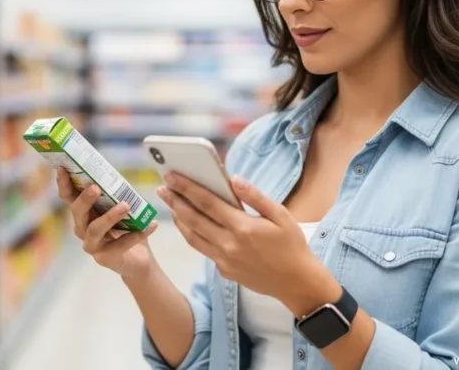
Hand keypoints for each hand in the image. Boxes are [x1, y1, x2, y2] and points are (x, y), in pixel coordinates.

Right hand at [56, 168, 159, 278]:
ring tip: (126, 206)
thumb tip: (119, 177)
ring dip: (110, 216)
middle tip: (95, 188)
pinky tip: (151, 225)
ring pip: (95, 229)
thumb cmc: (127, 228)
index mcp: (84, 213)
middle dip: (85, 199)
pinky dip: (136, 235)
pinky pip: (119, 245)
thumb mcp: (122, 207)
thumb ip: (117, 194)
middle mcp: (82, 228)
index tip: (62, 168)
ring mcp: (91, 245)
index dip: (64, 184)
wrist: (138, 259)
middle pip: (77, 212)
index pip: (69, 197)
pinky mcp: (104, 258)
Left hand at [157, 174, 340, 314]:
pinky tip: (189, 225)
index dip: (187, 188)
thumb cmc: (292, 245)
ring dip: (179, 219)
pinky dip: (192, 235)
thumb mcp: (281, 215)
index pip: (207, 203)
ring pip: (193, 237)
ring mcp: (224, 260)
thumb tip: (234, 179)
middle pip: (193, 219)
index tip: (171, 176)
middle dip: (175, 202)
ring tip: (170, 205)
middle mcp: (228, 245)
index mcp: (242, 227)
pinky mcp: (224, 271)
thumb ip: (256, 196)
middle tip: (161, 188)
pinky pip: (203, 250)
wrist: (297, 283)